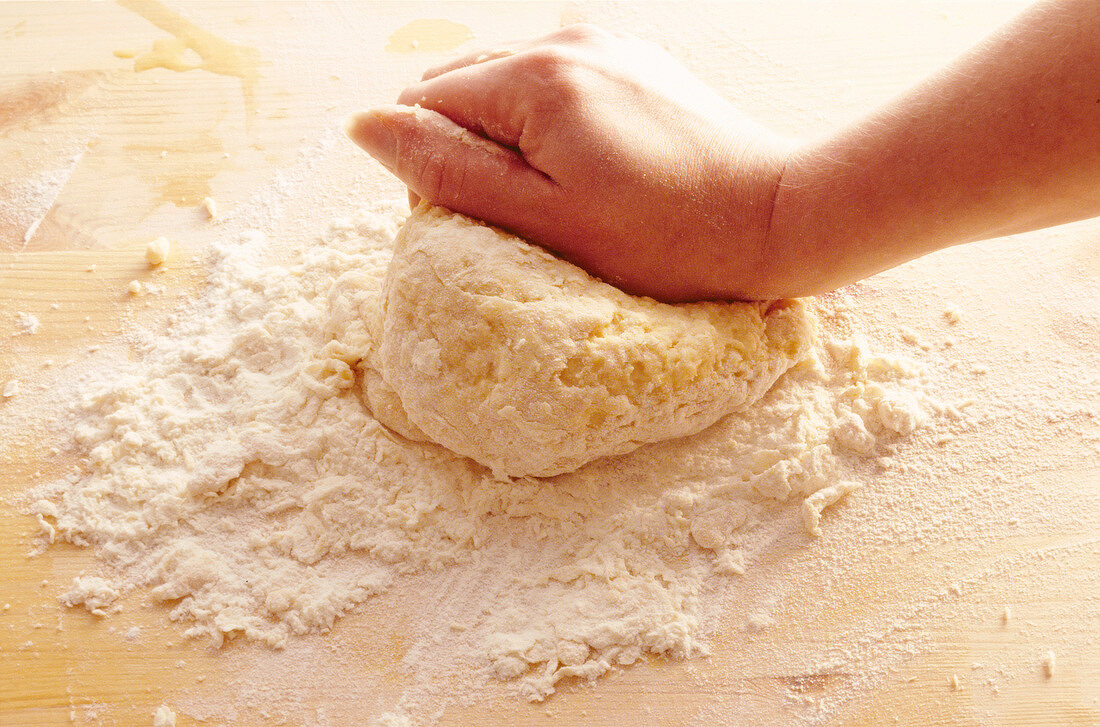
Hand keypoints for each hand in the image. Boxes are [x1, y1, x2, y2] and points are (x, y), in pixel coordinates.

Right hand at [347, 25, 791, 301]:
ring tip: (560, 191)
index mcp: (534, 78)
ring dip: (509, 135)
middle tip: (523, 212)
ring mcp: (605, 44)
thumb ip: (448, 171)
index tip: (492, 221)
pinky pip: (558, 81)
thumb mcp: (544, 221)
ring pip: (508, 82)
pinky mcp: (636, 59)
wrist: (778, 217)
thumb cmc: (664, 238)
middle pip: (462, 86)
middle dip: (468, 147)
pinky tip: (592, 166)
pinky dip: (551, 122)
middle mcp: (565, 41)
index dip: (436, 171)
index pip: (426, 106)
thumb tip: (366, 127)